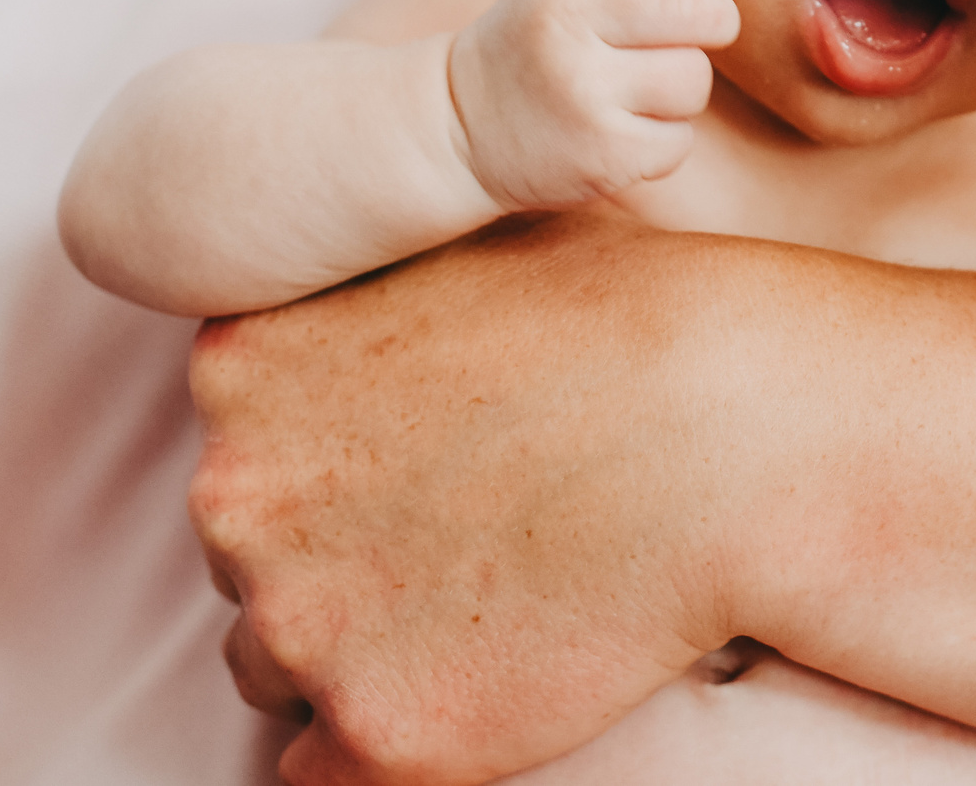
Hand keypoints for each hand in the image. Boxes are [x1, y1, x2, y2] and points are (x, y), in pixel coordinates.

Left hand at [188, 213, 738, 783]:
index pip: (239, 441)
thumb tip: (359, 319)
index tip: (423, 452)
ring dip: (356, 646)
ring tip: (485, 598)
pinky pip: (322, 769)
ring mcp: (299, 620)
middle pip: (245, 555)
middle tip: (468, 525)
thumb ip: (368, 290)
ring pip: (277, 664)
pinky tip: (483, 674)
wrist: (739, 432)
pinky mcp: (378, 733)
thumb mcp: (465, 242)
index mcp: (243, 363)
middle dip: (335, 552)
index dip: (333, 453)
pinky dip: (394, 733)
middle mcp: (236, 495)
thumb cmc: (635, 319)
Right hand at [449, 0, 737, 213]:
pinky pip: (679, 140)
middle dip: (717, 20)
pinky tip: (626, 137)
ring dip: (683, 92)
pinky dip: (665, 143)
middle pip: (694, 8)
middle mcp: (568, 30)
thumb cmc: (532, 49)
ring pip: (693, 79)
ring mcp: (584, 95)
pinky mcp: (603, 155)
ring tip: (641, 97)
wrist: (455, 131)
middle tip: (707, 34)